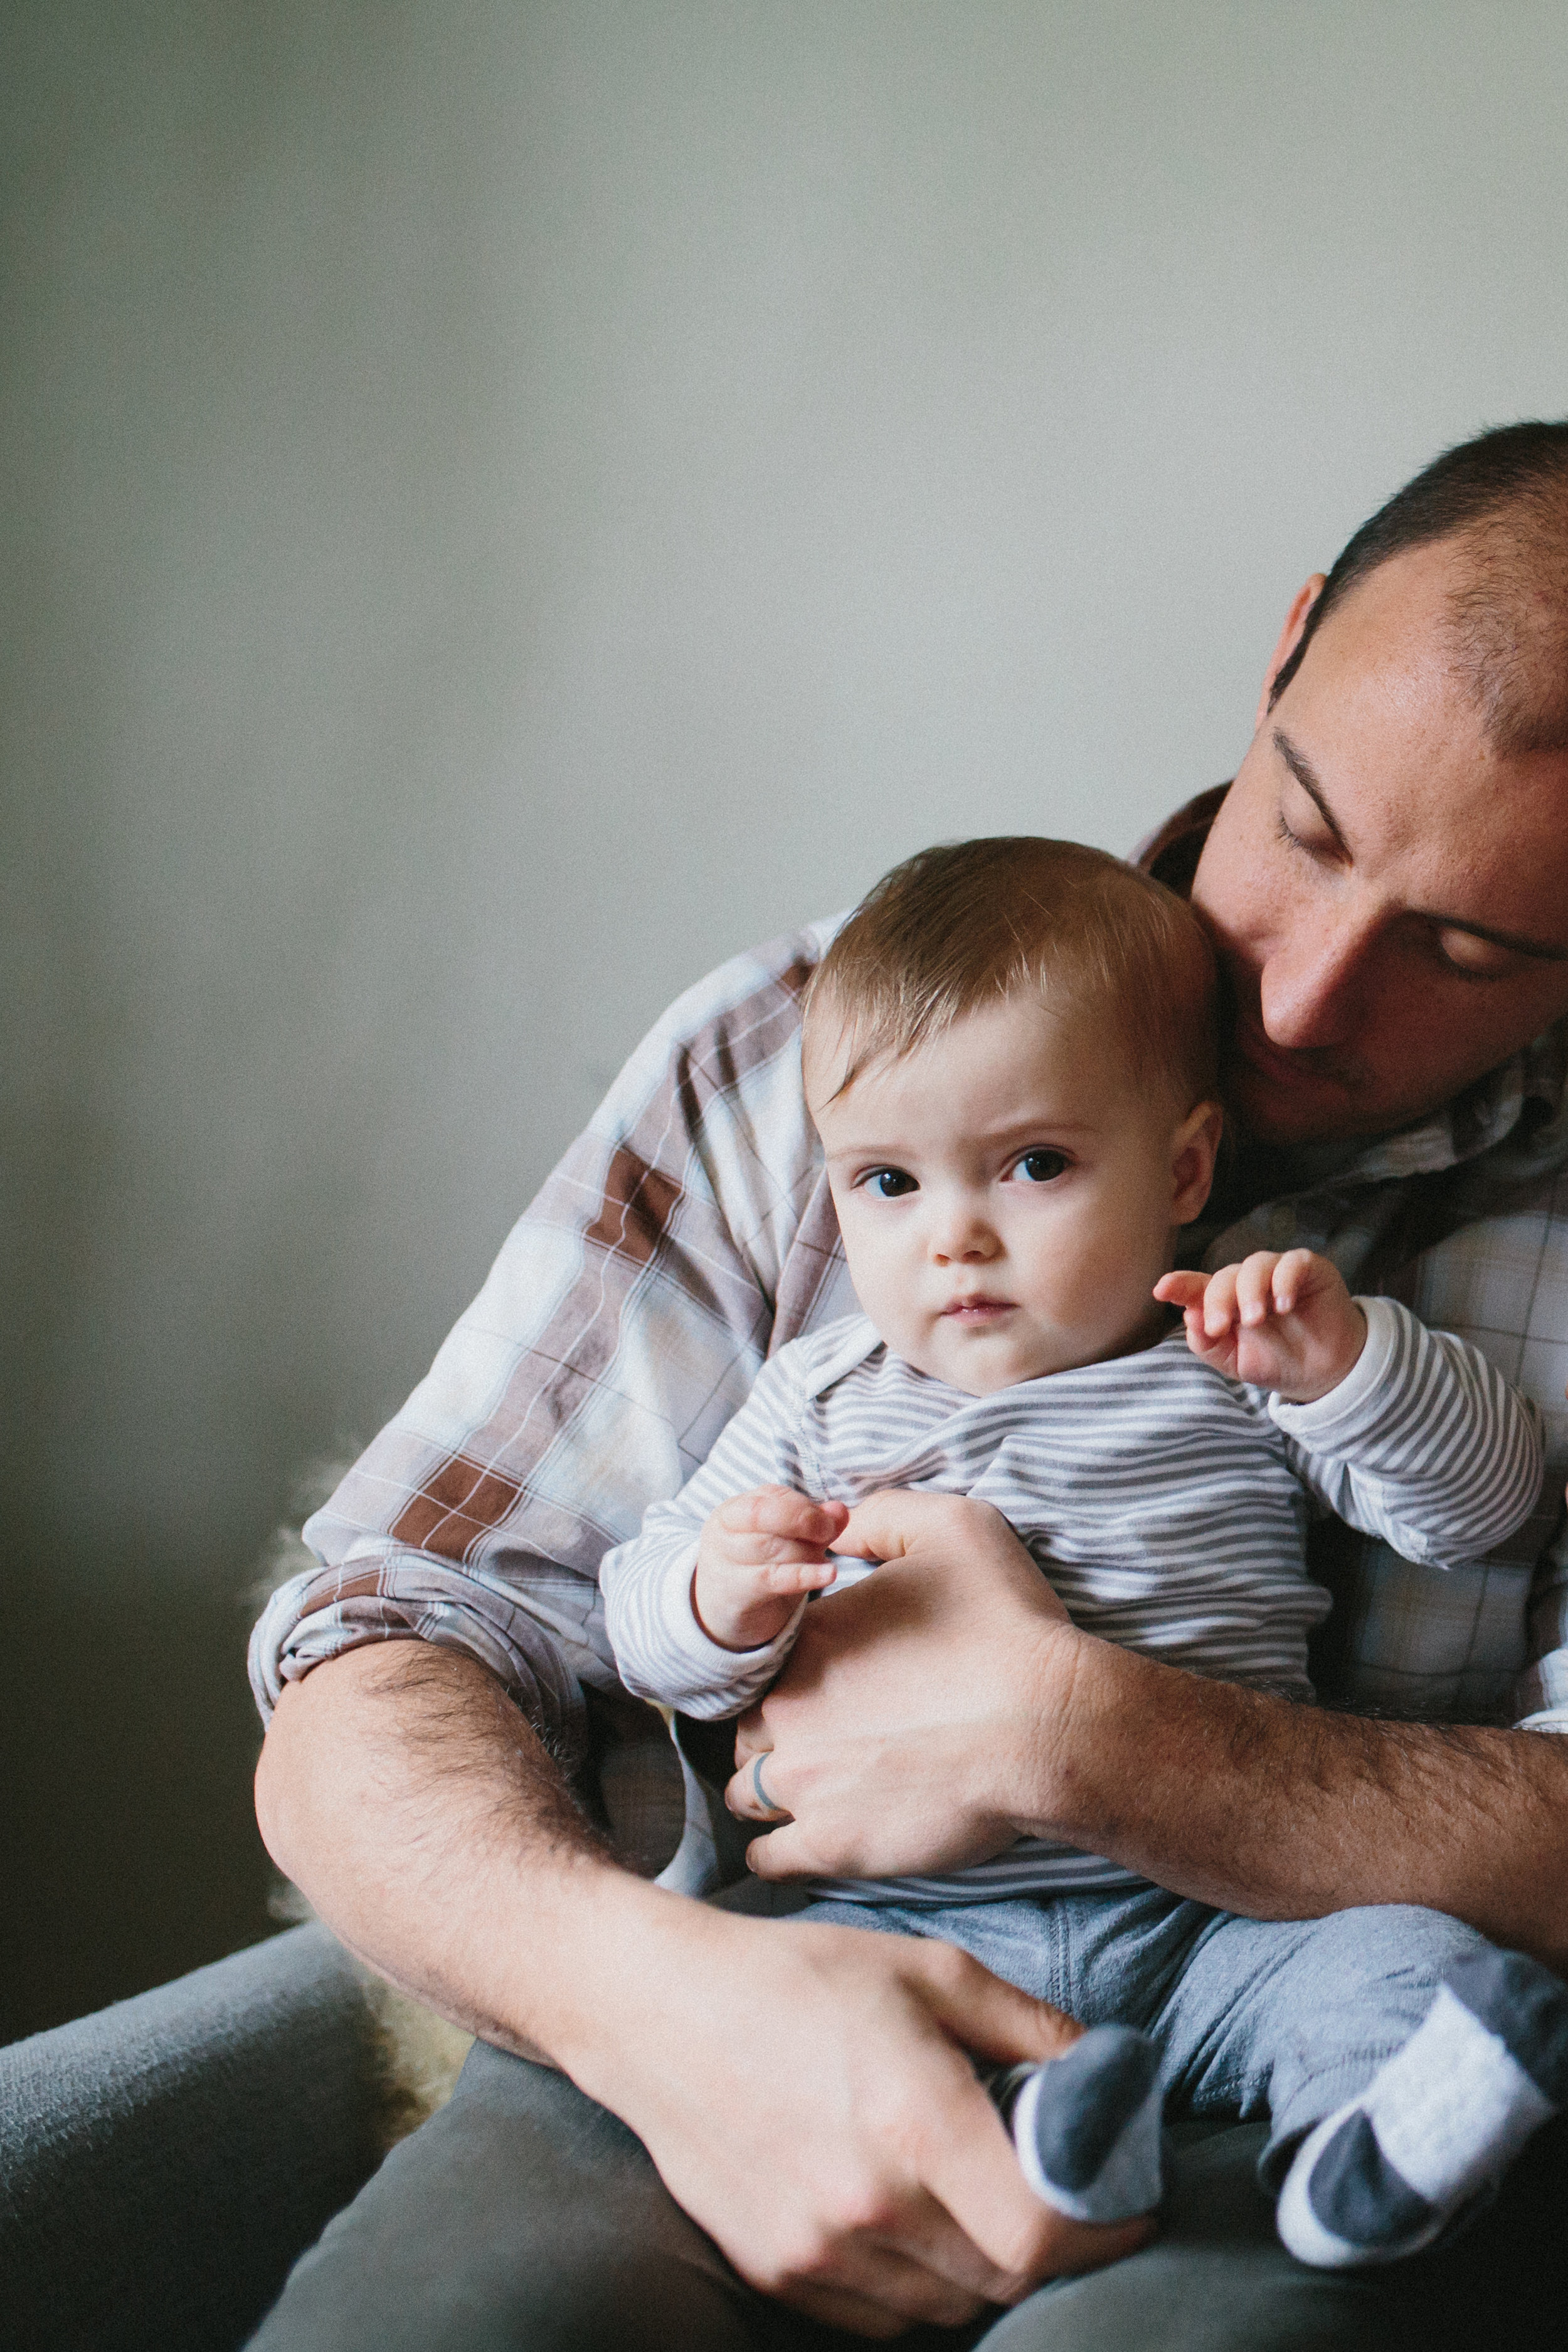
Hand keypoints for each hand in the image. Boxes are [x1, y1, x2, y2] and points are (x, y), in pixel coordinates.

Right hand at [587, 1896, 1152, 2333]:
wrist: (656, 2009)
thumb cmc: (798, 1975)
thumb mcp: (929, 1968)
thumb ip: (1031, 2027)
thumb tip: (1111, 2074)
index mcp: (915, 2120)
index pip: (1043, 2234)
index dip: (1105, 2226)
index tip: (1128, 2199)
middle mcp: (868, 2203)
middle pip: (1006, 2279)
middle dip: (1053, 2243)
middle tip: (1062, 2192)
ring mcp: (818, 2248)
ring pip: (949, 2305)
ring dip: (986, 2265)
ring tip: (983, 2198)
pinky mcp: (778, 2270)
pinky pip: (884, 2313)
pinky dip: (919, 2282)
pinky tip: (913, 2216)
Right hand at [694, 1486, 849, 1649]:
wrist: (723, 1614)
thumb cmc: (758, 1569)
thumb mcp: (786, 1543)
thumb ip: (813, 1523)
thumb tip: (839, 1510)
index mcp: (735, 1510)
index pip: (770, 1496)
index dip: (804, 1505)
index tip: (830, 1519)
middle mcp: (724, 1531)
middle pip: (764, 1516)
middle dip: (803, 1521)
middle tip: (828, 1532)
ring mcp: (725, 1562)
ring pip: (770, 1547)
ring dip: (806, 1552)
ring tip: (824, 1562)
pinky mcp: (735, 1593)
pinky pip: (772, 1578)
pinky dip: (805, 1575)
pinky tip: (829, 1574)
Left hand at [725, 1489, 1078, 1878]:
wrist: (1051, 1726)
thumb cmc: (1008, 1627)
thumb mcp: (950, 1526)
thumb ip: (880, 1517)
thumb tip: (838, 1526)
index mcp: (809, 1641)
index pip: (764, 1662)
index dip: (792, 1673)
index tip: (831, 1686)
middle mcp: (789, 1711)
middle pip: (747, 1728)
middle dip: (774, 1734)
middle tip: (826, 1739)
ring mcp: (804, 1783)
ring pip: (746, 1793)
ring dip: (770, 1790)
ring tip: (820, 1789)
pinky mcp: (831, 1845)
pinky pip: (767, 1859)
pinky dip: (777, 1851)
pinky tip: (810, 1838)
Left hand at [1154, 1248, 1366, 1401]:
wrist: (1324, 1373)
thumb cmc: (1276, 1361)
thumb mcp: (1234, 1361)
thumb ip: (1208, 1343)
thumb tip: (1188, 1316)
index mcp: (1225, 1301)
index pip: (1197, 1287)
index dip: (1179, 1285)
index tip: (1162, 1290)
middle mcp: (1248, 1281)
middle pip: (1225, 1276)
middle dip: (1218, 1301)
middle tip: (1220, 1328)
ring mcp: (1278, 1272)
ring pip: (1256, 1265)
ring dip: (1250, 1291)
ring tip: (1256, 1320)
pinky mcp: (1309, 1268)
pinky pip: (1292, 1263)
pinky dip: (1284, 1281)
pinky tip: (1283, 1306)